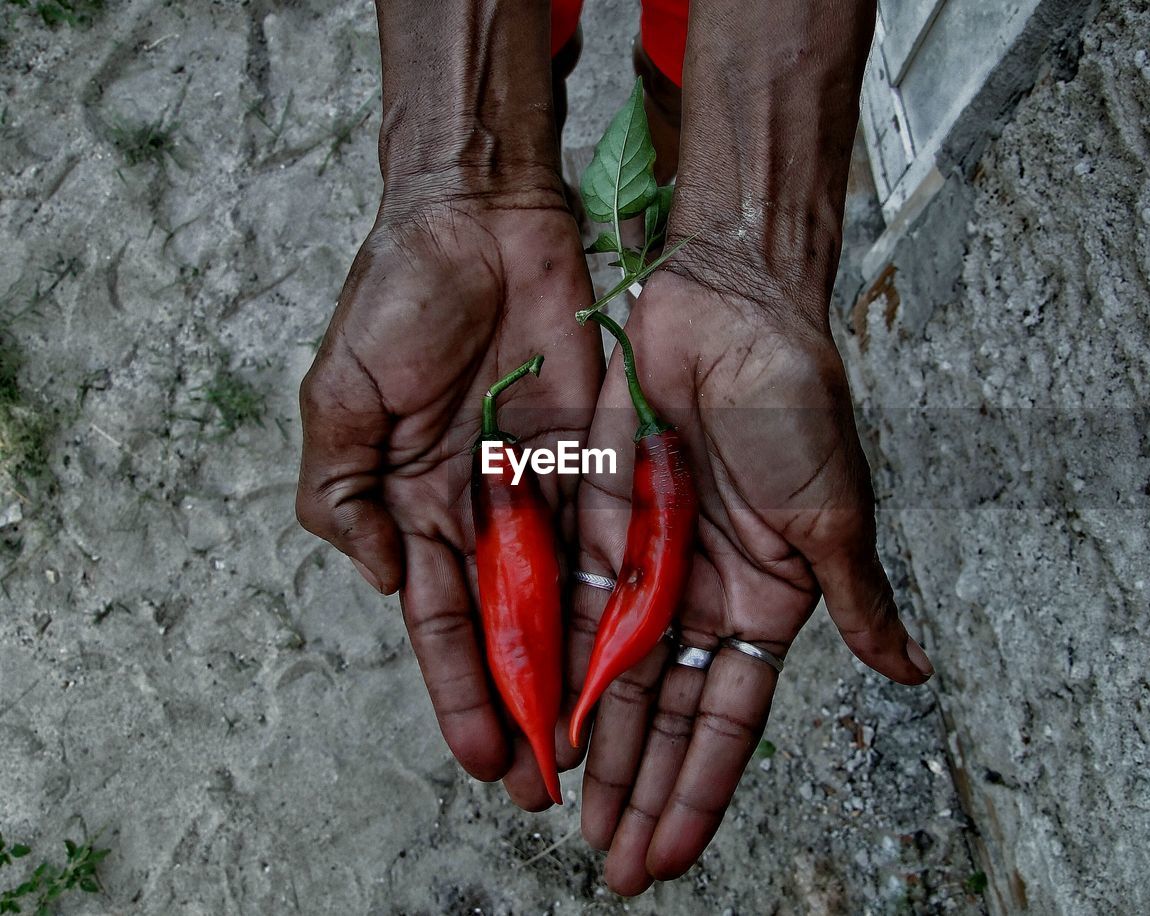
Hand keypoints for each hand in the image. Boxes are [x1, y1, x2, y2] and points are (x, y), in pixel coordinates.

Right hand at [297, 190, 601, 807]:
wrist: (482, 216)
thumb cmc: (399, 298)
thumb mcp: (340, 398)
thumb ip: (342, 493)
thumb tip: (375, 579)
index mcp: (417, 505)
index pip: (441, 621)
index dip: (460, 690)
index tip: (481, 757)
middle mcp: (487, 510)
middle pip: (511, 629)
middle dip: (525, 706)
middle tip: (546, 785)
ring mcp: (549, 487)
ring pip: (571, 600)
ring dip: (581, 673)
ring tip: (600, 746)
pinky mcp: (604, 455)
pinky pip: (620, 535)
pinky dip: (627, 596)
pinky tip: (640, 655)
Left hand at [566, 271, 931, 893]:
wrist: (726, 305)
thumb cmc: (794, 402)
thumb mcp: (832, 512)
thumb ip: (858, 599)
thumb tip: (910, 674)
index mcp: (767, 599)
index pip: (728, 720)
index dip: (698, 790)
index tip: (668, 855)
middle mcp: (703, 592)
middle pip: (665, 714)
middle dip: (639, 787)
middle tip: (608, 860)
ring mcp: (648, 560)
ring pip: (611, 674)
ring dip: (592, 744)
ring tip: (567, 812)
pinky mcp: (598, 520)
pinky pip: (570, 603)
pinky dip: (553, 660)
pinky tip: (534, 715)